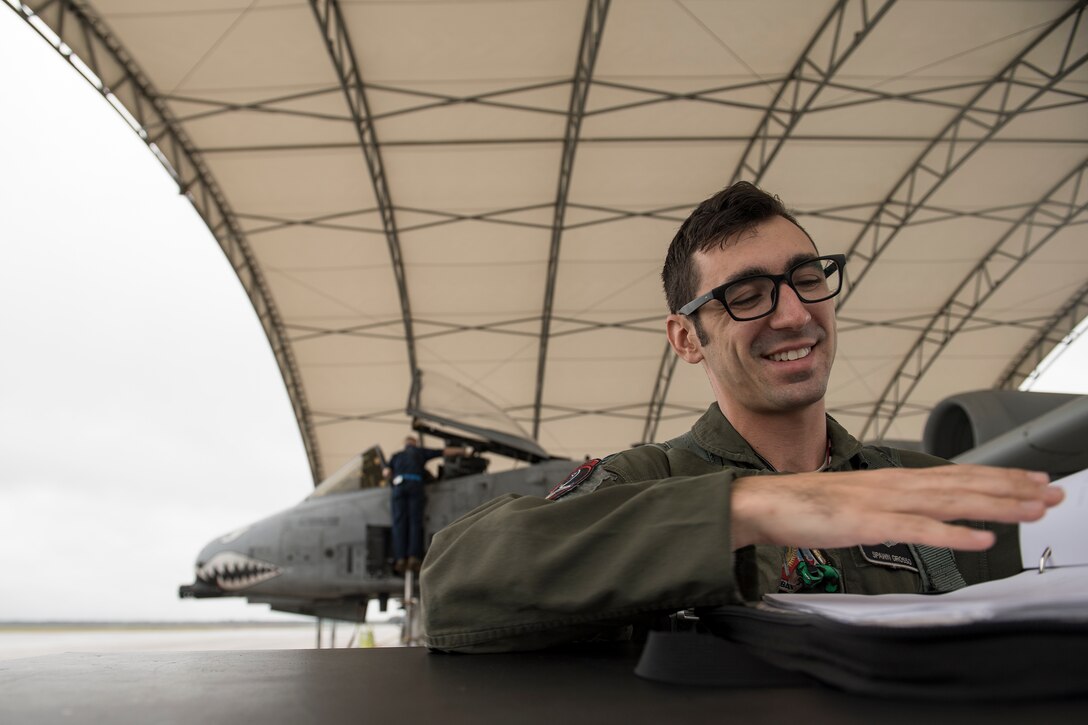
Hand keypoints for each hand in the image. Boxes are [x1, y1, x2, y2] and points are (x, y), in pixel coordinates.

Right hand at [729, 465, 1062, 551]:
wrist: (764, 503)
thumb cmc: (805, 505)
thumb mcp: (857, 502)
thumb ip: (889, 505)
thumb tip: (916, 513)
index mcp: (893, 479)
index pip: (956, 474)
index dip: (997, 476)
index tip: (1032, 479)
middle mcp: (895, 483)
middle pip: (963, 483)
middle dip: (1012, 488)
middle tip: (1053, 492)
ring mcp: (883, 501)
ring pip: (950, 501)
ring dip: (996, 505)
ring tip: (1033, 509)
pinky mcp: (868, 522)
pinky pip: (919, 529)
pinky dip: (954, 534)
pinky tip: (982, 539)